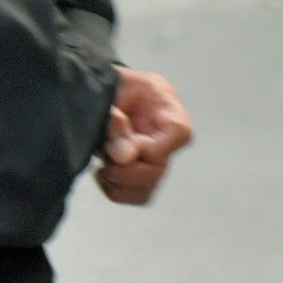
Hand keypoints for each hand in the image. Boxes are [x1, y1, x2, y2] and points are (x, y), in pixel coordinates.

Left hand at [95, 67, 192, 205]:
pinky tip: (103, 172)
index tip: (127, 137)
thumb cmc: (113, 85)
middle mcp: (168, 139)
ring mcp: (157, 160)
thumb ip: (116, 120)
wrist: (105, 93)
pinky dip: (115, 190)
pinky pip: (136, 196)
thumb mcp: (113, 90)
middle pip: (158, 169)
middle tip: (105, 154)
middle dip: (124, 167)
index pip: (179, 134)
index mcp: (168, 109)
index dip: (151, 145)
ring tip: (103, 163)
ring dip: (118, 181)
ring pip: (146, 189)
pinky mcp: (144, 176)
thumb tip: (124, 156)